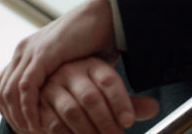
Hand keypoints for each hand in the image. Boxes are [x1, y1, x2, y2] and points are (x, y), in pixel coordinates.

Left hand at [0, 0, 115, 133]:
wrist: (103, 16)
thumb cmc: (91, 40)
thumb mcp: (66, 63)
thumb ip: (56, 78)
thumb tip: (59, 101)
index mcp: (26, 51)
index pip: (2, 85)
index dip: (8, 109)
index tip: (22, 127)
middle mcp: (23, 50)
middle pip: (1, 90)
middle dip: (10, 116)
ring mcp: (31, 51)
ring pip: (10, 91)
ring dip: (18, 116)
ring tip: (32, 133)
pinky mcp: (43, 54)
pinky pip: (27, 87)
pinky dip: (29, 108)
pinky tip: (37, 123)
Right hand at [38, 57, 159, 133]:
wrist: (49, 92)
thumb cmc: (85, 94)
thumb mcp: (107, 95)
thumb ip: (128, 103)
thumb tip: (154, 107)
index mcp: (92, 65)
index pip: (109, 80)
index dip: (121, 102)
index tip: (129, 122)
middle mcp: (71, 71)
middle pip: (91, 97)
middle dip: (105, 123)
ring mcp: (53, 86)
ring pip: (72, 111)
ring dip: (88, 132)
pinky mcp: (38, 103)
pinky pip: (53, 123)